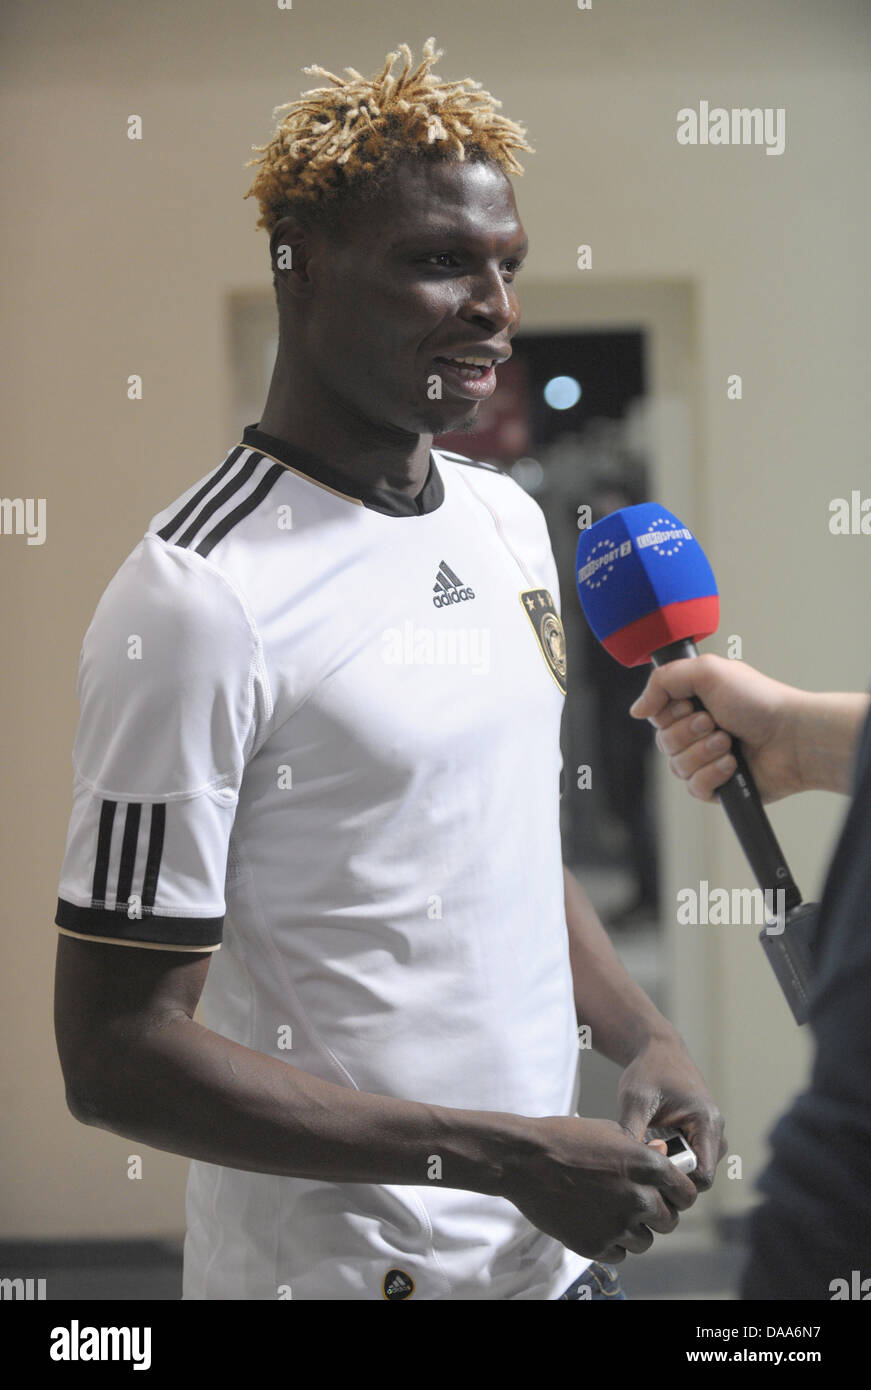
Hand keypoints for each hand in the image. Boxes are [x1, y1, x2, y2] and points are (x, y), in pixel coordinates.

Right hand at [501, 1114, 697, 1261]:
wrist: (525, 1160)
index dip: (678, 1194)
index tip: (668, 1194)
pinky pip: (619, 1254)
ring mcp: (617, 1225)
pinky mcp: (595, 1245)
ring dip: (634, 1230)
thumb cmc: (566, 1139)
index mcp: (647, 1166)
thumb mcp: (611, 1131)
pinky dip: (612, 1243)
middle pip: (669, 1221)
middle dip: (656, 1213)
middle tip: (635, 1203)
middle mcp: (639, 1198)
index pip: (686, 1194)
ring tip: (612, 1212)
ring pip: (645, 1241)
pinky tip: (596, 1222)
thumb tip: (663, 1156)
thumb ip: (642, 1149)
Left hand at [617, 1033, 726, 1189]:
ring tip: (645, 1154)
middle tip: (643, 1167)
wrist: (659, 1049)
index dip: (677, 1184)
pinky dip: (673, 1158)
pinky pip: (692, 1158)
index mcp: (706, 1122)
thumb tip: (626, 1166)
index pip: (703, 1176)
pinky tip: (651, 1147)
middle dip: (673, 1177)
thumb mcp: (635, 1100)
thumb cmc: (648, 1071)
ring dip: (673, 1167)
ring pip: (696, 1169)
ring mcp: (711, 1132)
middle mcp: (716, 1130)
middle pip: (701, 1176)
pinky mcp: (703, 1133)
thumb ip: (632, 1132)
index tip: (649, 1178)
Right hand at [629, 654, 803, 803]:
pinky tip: (733, 765)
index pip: (656, 714)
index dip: (670, 712)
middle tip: (716, 723)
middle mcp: (698, 732)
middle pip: (663, 742)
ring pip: (676, 766)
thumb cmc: (758, 701)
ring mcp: (707, 760)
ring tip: (729, 743)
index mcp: (694, 704)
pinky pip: (694, 788)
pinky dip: (713, 774)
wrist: (792, 737)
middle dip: (689, 732)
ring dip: (703, 752)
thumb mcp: (706, 671)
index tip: (692, 704)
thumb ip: (663, 680)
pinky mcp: (718, 786)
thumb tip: (636, 709)